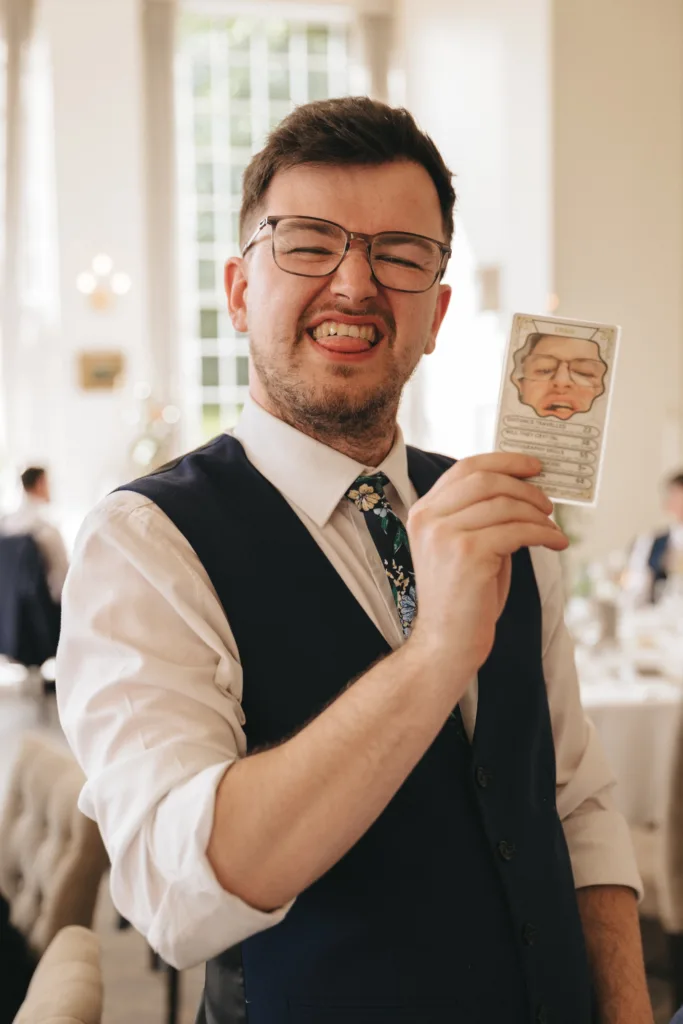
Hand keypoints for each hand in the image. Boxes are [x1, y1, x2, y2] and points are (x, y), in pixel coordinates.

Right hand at [406, 453, 566, 674]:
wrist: (447, 643)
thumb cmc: (463, 597)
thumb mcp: (464, 546)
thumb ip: (481, 515)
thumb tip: (524, 490)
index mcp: (424, 512)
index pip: (466, 468)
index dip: (504, 462)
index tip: (533, 467)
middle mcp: (429, 518)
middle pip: (486, 479)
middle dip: (525, 487)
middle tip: (547, 503)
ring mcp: (445, 534)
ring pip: (505, 504)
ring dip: (538, 514)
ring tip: (552, 528)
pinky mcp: (468, 553)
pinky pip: (517, 530)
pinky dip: (544, 533)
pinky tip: (556, 543)